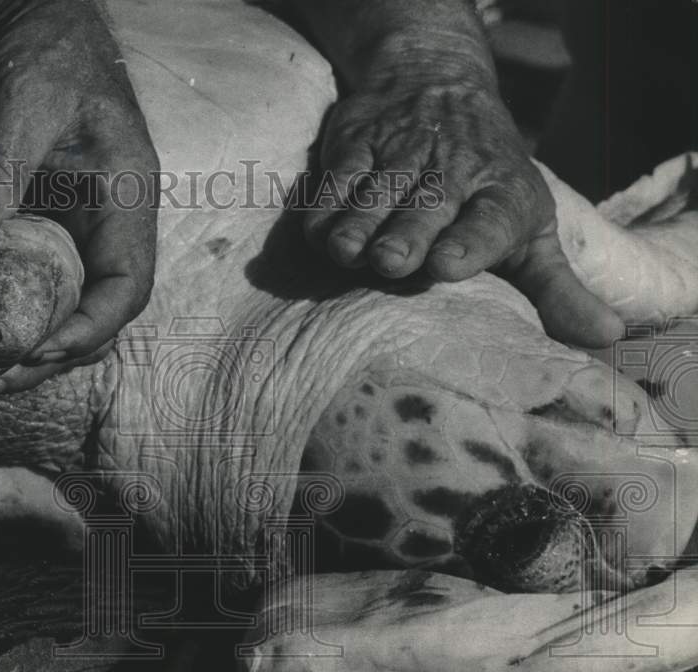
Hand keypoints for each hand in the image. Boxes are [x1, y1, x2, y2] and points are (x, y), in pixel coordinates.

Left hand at [0, 0, 156, 396]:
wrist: (20, 25)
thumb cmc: (44, 52)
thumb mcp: (24, 101)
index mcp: (125, 201)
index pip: (127, 286)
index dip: (88, 328)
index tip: (36, 352)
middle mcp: (106, 228)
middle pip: (94, 316)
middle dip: (46, 357)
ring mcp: (73, 234)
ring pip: (63, 312)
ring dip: (22, 349)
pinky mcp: (38, 232)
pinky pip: (30, 290)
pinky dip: (3, 319)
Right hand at [304, 50, 622, 347]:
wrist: (438, 83)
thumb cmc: (488, 179)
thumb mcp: (530, 227)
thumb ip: (556, 287)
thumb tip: (605, 337)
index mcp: (503, 196)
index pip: (491, 219)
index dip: (471, 241)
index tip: (448, 265)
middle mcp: (453, 172)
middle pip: (428, 207)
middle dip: (408, 234)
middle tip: (391, 262)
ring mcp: (401, 154)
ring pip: (376, 192)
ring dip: (359, 221)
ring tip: (345, 252)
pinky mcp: (358, 142)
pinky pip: (337, 175)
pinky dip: (324, 204)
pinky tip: (317, 235)